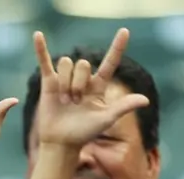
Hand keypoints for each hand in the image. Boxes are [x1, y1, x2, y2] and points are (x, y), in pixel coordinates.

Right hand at [32, 29, 150, 147]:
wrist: (61, 142)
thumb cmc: (84, 133)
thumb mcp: (106, 119)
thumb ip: (123, 107)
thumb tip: (146, 100)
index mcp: (98, 86)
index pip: (110, 62)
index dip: (117, 47)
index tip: (125, 31)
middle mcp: (83, 80)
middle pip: (83, 64)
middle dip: (78, 82)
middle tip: (75, 102)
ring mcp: (65, 80)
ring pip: (67, 63)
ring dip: (66, 82)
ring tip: (65, 101)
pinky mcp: (49, 83)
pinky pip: (45, 61)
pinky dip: (40, 48)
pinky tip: (37, 35)